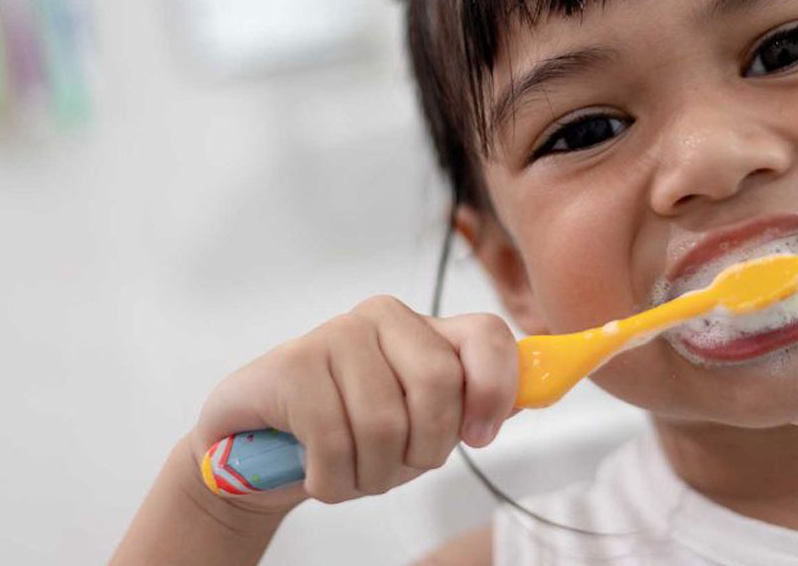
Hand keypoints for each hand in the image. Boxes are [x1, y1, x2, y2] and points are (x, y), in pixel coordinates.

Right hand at [188, 295, 519, 509]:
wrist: (257, 450)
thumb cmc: (350, 433)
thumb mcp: (419, 423)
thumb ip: (472, 402)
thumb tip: (540, 389)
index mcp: (425, 328)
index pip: (487, 336)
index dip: (495, 390)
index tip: (481, 437)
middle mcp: (383, 317)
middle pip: (439, 387)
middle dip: (422, 451)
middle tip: (393, 465)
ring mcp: (335, 335)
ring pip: (386, 425)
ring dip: (369, 474)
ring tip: (348, 469)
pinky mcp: (290, 364)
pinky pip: (334, 442)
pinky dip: (330, 480)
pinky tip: (315, 472)